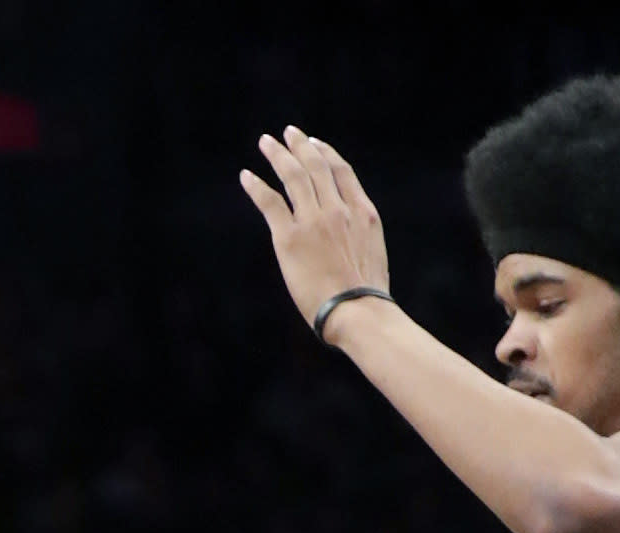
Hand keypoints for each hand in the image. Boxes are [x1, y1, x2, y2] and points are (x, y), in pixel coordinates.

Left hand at [241, 125, 389, 335]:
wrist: (358, 311)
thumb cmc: (366, 298)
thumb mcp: (373, 255)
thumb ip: (359, 237)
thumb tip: (348, 243)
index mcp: (362, 213)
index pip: (342, 172)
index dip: (327, 154)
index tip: (316, 144)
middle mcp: (338, 210)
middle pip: (317, 166)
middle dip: (301, 146)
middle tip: (289, 133)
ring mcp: (313, 221)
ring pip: (293, 176)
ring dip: (278, 156)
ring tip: (266, 142)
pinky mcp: (289, 238)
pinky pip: (270, 202)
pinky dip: (256, 186)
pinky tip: (246, 175)